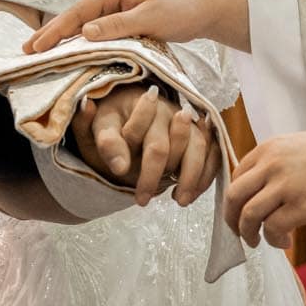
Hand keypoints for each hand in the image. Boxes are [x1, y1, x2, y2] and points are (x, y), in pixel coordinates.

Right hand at [26, 0, 250, 53]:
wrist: (204, 9)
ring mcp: (116, 9)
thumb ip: (118, 26)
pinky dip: (80, 42)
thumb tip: (85, 33)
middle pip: (74, 17)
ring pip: (83, 25)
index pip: (77, 13)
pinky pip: (96, 32)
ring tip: (40, 52)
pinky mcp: (123, 21)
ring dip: (62, 39)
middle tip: (26, 51)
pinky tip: (71, 52)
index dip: (55, 31)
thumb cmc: (180, 9)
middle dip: (50, 33)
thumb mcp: (149, 19)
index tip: (37, 47)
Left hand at [73, 83, 221, 205]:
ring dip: (189, 177)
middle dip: (151, 176)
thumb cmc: (111, 126)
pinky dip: (206, 174)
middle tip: (140, 201)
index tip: (118, 174)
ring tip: (179, 201)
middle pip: (160, 146)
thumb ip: (100, 135)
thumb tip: (110, 148)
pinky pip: (212, 152)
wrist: (132, 116)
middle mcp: (164, 110)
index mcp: (135, 105)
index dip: (125, 154)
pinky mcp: (201, 133)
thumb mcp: (94, 129)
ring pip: (196, 147)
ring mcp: (186, 122)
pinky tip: (192, 194)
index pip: (132, 131)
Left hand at [225, 129, 305, 249]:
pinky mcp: (300, 206)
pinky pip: (273, 229)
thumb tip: (262, 192)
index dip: (235, 199)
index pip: (236, 176)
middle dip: (231, 219)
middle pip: (234, 196)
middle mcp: (272, 164)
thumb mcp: (299, 147)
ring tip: (257, 242)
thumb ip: (277, 163)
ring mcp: (285, 185)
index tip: (239, 212)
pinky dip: (274, 240)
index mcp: (269, 148)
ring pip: (248, 215)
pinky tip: (285, 242)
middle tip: (239, 232)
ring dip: (248, 233)